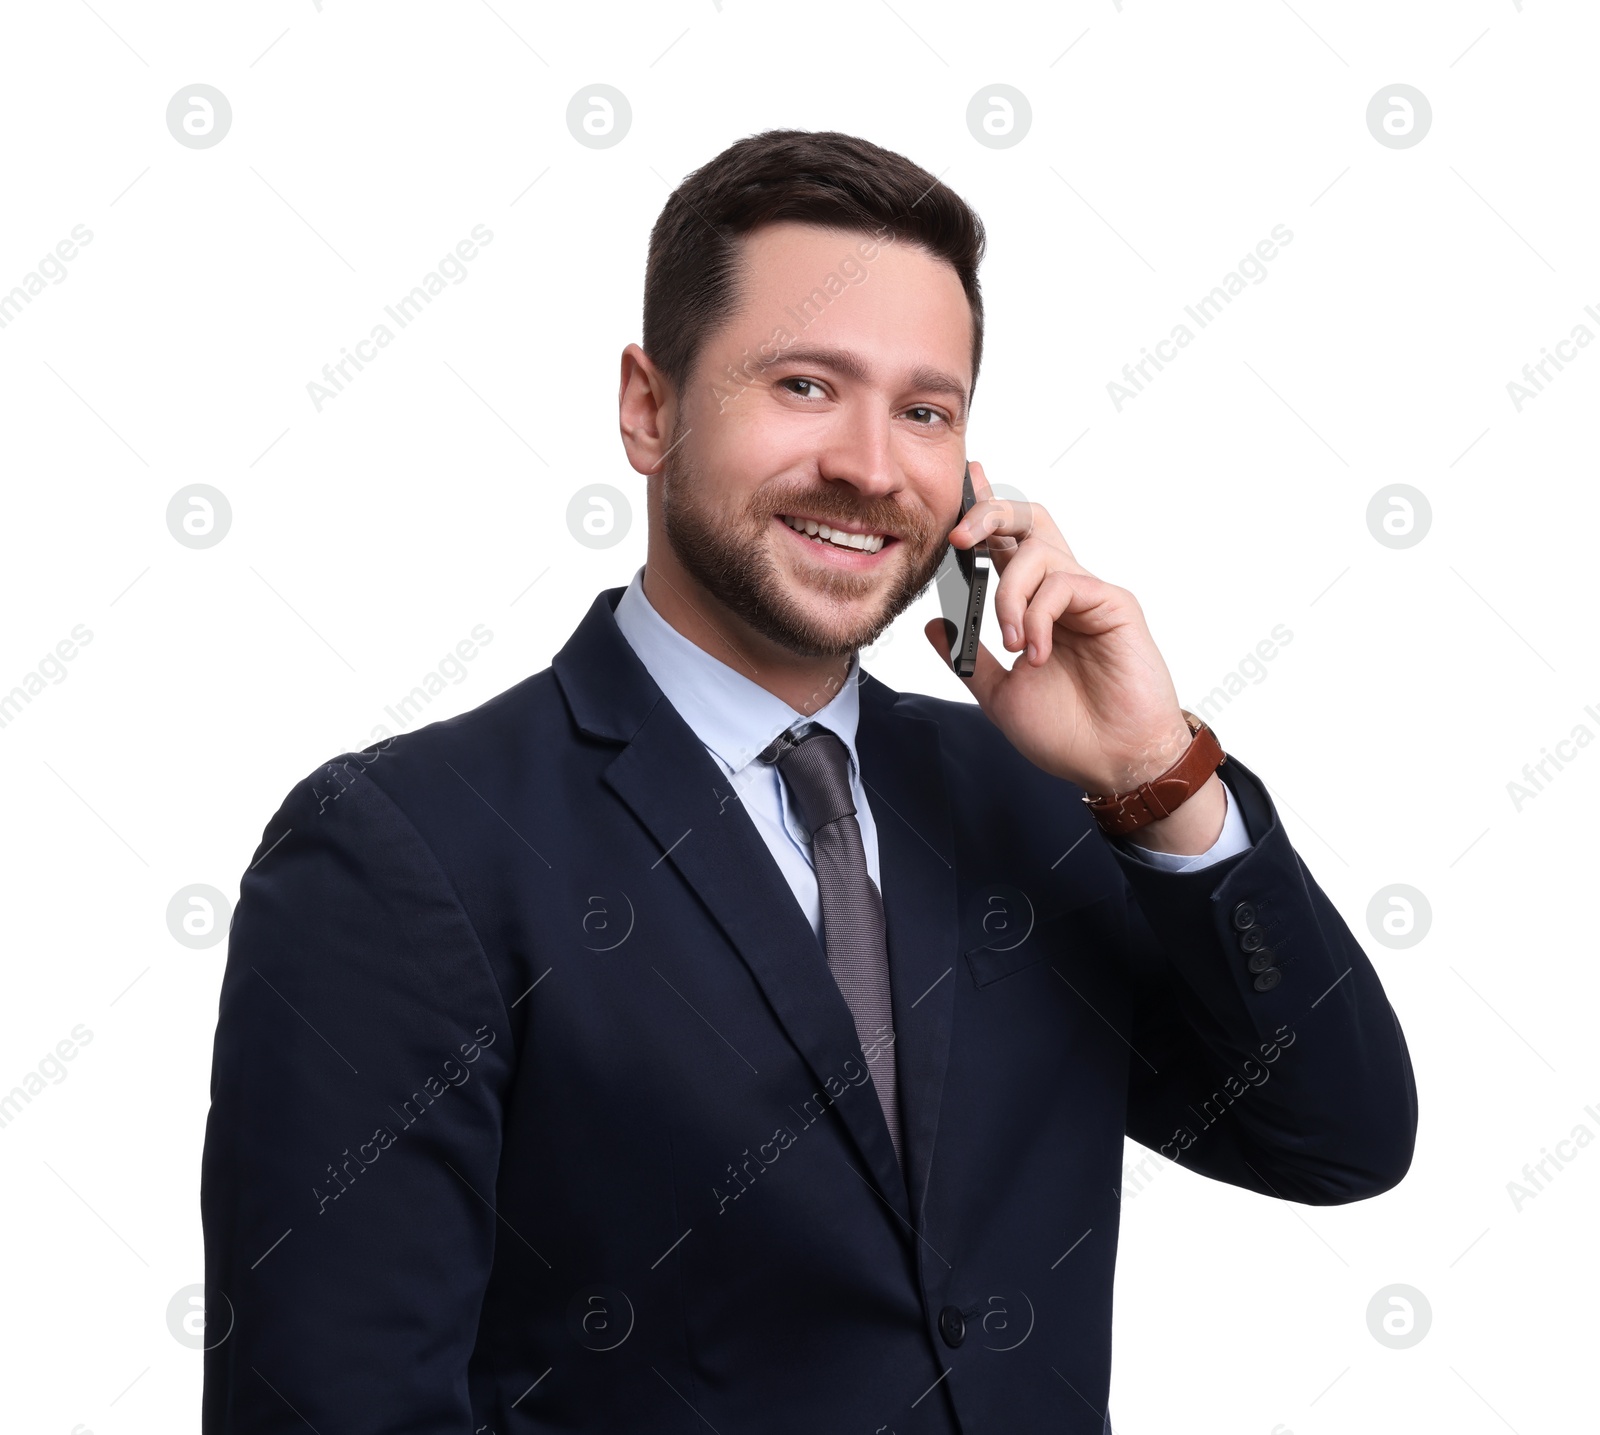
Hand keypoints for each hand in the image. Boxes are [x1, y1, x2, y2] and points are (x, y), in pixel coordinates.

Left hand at [921, 462, 1224, 850]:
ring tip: (1013, 644)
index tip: (965, 478)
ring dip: (1009, 595)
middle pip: (1027, 520)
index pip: (1004, 543)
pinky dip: (1038, 615)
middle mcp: (1061, 590)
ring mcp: (1088, 594)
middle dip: (989, 513)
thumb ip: (966, 658)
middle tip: (959, 540)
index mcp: (1034, 605)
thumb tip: (932, 624)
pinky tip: (1038, 653)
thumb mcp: (998, 694)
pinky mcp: (1113, 603)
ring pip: (1037, 550)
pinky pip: (1063, 583)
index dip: (984, 509)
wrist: (1112, 763)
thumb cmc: (1067, 732)